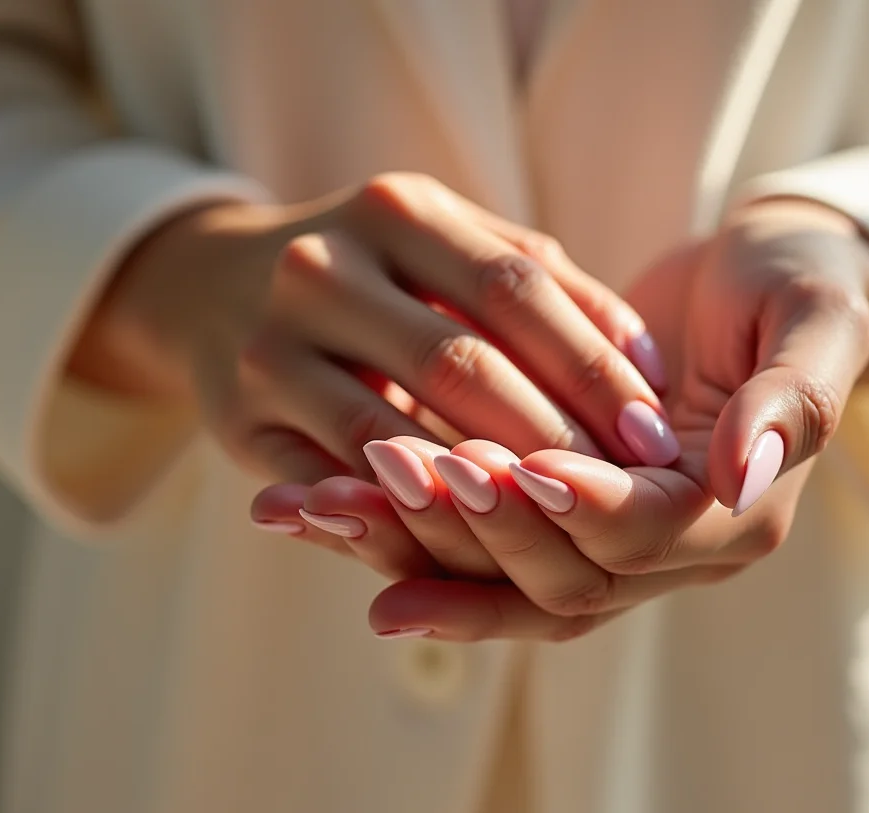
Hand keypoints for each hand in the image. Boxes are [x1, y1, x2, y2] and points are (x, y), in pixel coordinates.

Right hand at [67, 173, 672, 483]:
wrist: (213, 286)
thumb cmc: (373, 271)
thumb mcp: (448, 249)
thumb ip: (546, 288)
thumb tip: (648, 365)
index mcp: (395, 211)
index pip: (515, 288)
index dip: (592, 365)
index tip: (655, 434)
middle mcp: (321, 266)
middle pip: (459, 364)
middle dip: (554, 437)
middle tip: (625, 493)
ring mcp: (269, 344)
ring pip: (391, 435)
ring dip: (482, 492)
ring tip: (559, 527)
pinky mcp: (236, 420)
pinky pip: (330, 484)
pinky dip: (398, 518)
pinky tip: (460, 546)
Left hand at [251, 199, 868, 638]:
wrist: (755, 284)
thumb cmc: (796, 288)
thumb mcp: (818, 322)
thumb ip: (796, 399)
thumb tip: (740, 470)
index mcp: (738, 516)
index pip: (644, 536)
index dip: (580, 508)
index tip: (508, 462)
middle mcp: (668, 550)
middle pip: (560, 577)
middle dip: (477, 529)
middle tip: (392, 466)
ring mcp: (604, 537)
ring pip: (500, 576)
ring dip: (414, 543)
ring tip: (321, 507)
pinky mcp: (552, 513)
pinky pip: (470, 542)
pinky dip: (396, 529)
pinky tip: (314, 505)